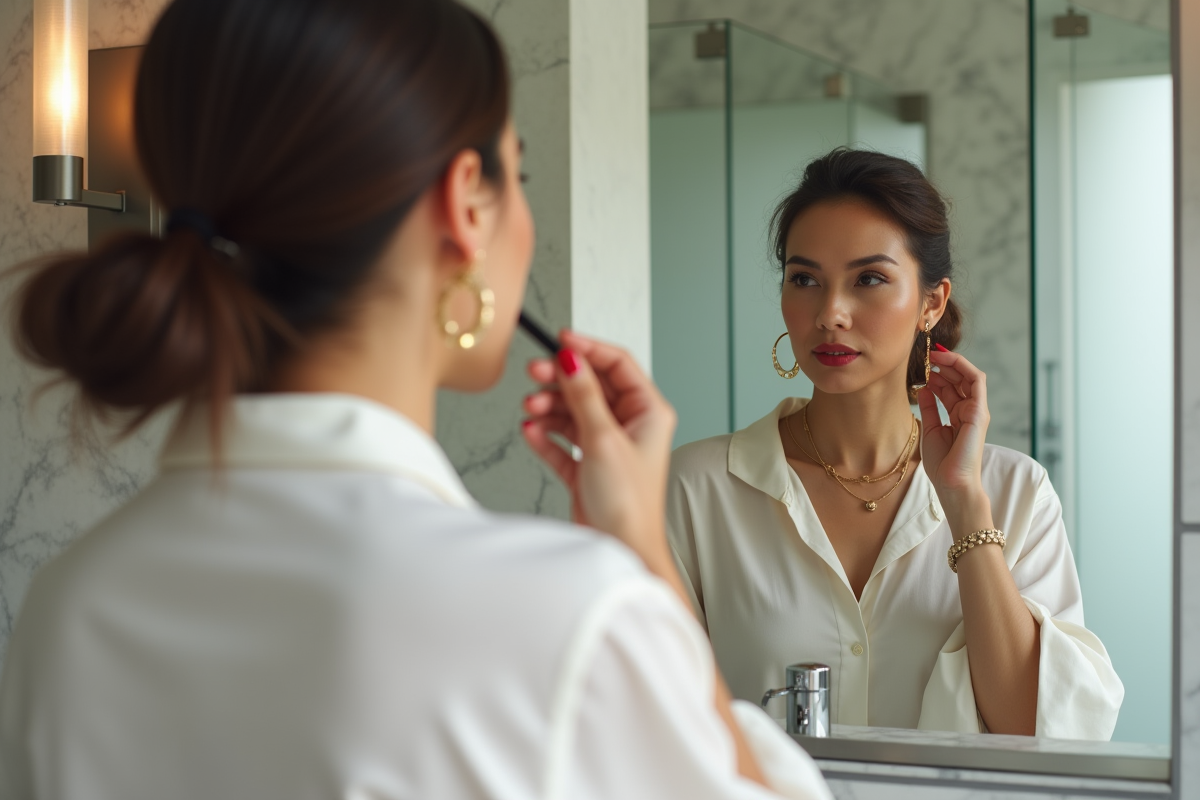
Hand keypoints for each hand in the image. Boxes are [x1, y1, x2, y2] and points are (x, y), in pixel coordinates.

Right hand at [521, 330, 677, 570]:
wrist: (621, 549)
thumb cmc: (628, 503)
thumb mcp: (603, 439)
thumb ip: (584, 396)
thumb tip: (570, 358)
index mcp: (648, 412)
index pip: (618, 365)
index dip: (588, 349)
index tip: (560, 339)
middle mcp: (629, 426)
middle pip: (591, 387)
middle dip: (561, 380)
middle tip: (534, 373)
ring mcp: (607, 446)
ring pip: (573, 413)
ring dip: (550, 408)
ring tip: (531, 409)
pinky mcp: (587, 467)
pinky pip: (562, 441)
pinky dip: (546, 436)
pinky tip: (531, 432)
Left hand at [916, 347, 991, 524]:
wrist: (952, 484)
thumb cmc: (942, 462)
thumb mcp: (930, 428)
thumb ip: (929, 407)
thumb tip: (923, 388)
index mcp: (958, 414)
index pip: (951, 386)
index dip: (938, 372)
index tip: (922, 362)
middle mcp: (969, 410)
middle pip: (960, 378)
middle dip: (944, 364)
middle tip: (926, 353)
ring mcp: (976, 410)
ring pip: (969, 376)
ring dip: (952, 362)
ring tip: (933, 355)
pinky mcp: (978, 412)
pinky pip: (976, 382)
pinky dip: (962, 368)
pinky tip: (944, 363)